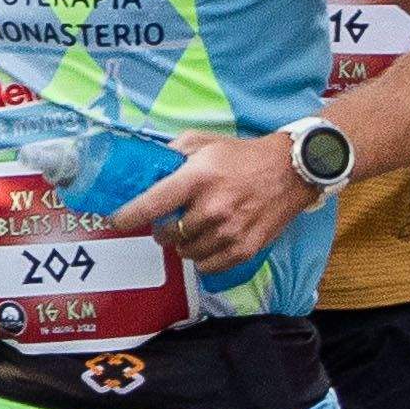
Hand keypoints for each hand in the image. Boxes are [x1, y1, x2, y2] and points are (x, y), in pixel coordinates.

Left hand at [107, 132, 315, 272]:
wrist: (293, 171)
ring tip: (195, 231)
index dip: (126, 217)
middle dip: (164, 229)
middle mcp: (212, 208)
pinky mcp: (245, 248)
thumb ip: (172, 153)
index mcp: (197, 179)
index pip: (149, 206)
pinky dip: (204, 258)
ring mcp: (229, 231)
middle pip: (167, 234)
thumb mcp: (205, 142)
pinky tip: (209, 243)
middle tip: (173, 220)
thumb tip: (146, 166)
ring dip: (185, 244)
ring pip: (186, 252)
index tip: (117, 222)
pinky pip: (209, 266)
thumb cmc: (245, 156)